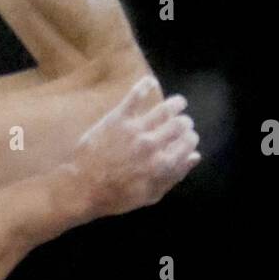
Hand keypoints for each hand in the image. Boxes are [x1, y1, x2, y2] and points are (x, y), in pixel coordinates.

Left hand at [69, 77, 199, 218]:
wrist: (83, 188)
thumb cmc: (116, 197)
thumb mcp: (150, 195)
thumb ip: (174, 176)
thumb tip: (195, 157)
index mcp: (163, 164)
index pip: (188, 143)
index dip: (191, 139)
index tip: (188, 138)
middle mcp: (153, 144)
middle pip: (180, 125)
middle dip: (185, 123)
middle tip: (183, 123)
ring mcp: (136, 130)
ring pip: (165, 109)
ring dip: (176, 104)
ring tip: (179, 103)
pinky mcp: (118, 119)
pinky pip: (135, 97)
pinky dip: (145, 86)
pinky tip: (150, 82)